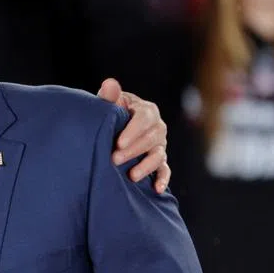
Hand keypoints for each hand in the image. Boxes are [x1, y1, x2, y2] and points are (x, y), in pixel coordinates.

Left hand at [97, 78, 169, 193]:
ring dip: (146, 165)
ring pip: (159, 154)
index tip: (119, 142)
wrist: (110, 130)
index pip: (145, 117)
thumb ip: (109, 96)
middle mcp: (157, 126)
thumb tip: (110, 83)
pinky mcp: (159, 160)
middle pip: (152, 138)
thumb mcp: (107, 104)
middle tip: (114, 159)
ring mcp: (160, 144)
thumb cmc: (109, 114)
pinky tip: (157, 189)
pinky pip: (165, 169)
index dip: (133, 130)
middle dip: (134, 150)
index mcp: (146, 110)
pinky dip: (163, 179)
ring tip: (131, 175)